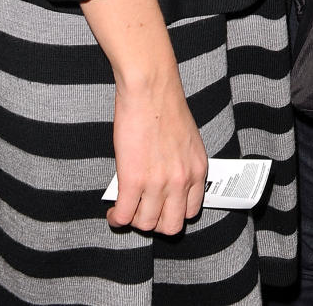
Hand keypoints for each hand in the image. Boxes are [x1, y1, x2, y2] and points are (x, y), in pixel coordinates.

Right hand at [82, 0, 207, 236]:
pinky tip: (113, 211)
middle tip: (142, 212)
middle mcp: (182, 180)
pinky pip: (124, 215)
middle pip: (171, 226)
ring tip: (125, 210)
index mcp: (198, 169)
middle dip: (155, 223)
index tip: (161, 209)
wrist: (150, 87)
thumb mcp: (187, 141)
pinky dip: (117, 218)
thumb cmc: (166, 105)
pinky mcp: (133, 180)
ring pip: (146, 224)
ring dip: (133, 220)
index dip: (173, 213)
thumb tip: (166, 185)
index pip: (192, 212)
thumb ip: (182, 165)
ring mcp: (158, 183)